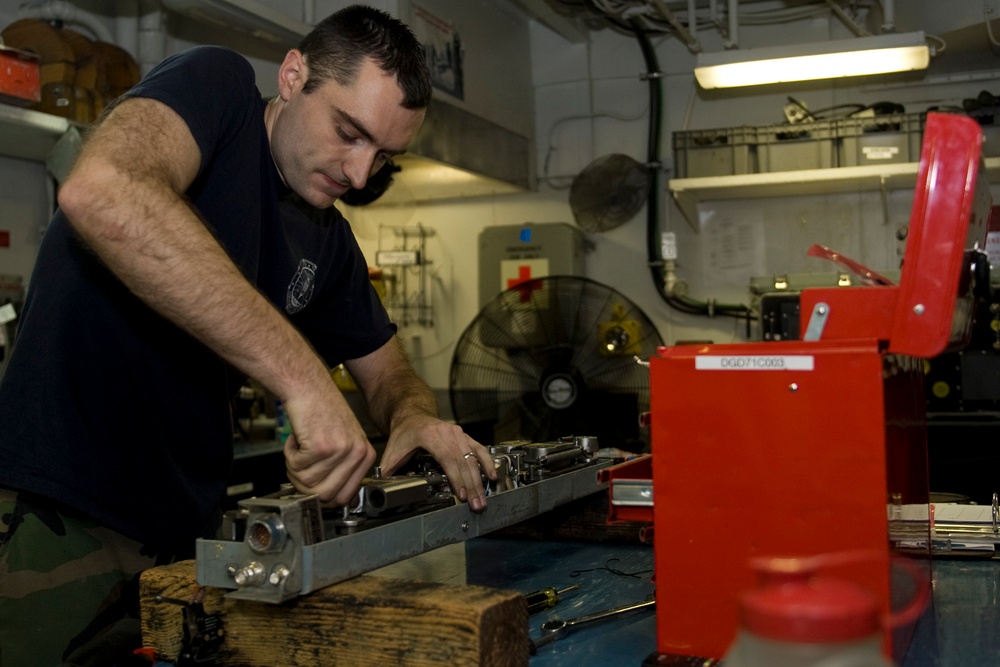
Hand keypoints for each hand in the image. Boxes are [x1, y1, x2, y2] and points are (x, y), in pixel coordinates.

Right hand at [281, 385, 375, 504]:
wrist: (310, 388)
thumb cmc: (323, 413)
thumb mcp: (345, 443)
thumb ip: (344, 471)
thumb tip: (338, 500)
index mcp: (365, 455)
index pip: (345, 498)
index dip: (324, 496)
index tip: (313, 487)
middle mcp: (356, 453)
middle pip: (325, 496)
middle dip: (305, 487)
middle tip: (300, 469)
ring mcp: (340, 450)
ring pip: (307, 483)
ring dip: (295, 469)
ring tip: (299, 450)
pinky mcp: (320, 445)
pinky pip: (296, 467)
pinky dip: (289, 455)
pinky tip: (296, 440)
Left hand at [379, 416, 495, 511]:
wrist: (412, 414)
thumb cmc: (403, 433)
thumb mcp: (392, 451)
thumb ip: (388, 471)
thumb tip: (382, 489)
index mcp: (429, 435)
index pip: (447, 459)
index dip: (456, 478)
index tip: (462, 495)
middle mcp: (447, 432)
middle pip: (463, 461)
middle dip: (471, 486)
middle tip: (476, 504)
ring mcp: (457, 433)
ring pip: (472, 458)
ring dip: (479, 480)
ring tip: (482, 498)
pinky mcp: (464, 436)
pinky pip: (479, 449)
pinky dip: (486, 463)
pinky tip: (492, 476)